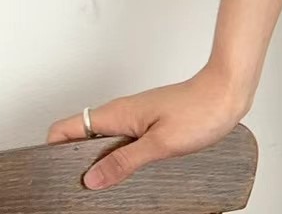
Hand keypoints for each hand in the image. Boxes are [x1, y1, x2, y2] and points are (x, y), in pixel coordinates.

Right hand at [44, 61, 251, 190]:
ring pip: (103, 144)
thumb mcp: (160, 143)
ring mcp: (137, 119)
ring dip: (100, 165)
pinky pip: (124, 144)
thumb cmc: (201, 109)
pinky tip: (129, 178)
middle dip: (74, 165)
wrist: (230, 90)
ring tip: (104, 189)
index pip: (65, 129)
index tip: (52, 178)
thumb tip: (91, 180)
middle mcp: (122, 114)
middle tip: (80, 192)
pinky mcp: (152, 124)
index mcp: (117, 114)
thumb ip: (124, 162)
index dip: (50, 152)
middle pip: (80, 140)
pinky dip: (121, 160)